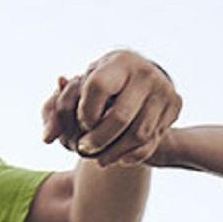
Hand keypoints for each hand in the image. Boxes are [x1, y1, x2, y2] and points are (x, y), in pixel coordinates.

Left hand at [43, 50, 179, 166]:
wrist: (143, 79)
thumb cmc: (102, 85)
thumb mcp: (78, 89)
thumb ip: (55, 111)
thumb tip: (47, 138)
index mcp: (119, 61)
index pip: (99, 87)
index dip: (85, 111)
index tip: (81, 122)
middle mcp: (145, 73)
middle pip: (121, 117)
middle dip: (98, 139)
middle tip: (84, 150)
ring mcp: (164, 90)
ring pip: (139, 134)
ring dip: (115, 152)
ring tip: (99, 159)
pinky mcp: (175, 106)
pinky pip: (154, 140)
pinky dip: (134, 154)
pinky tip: (119, 158)